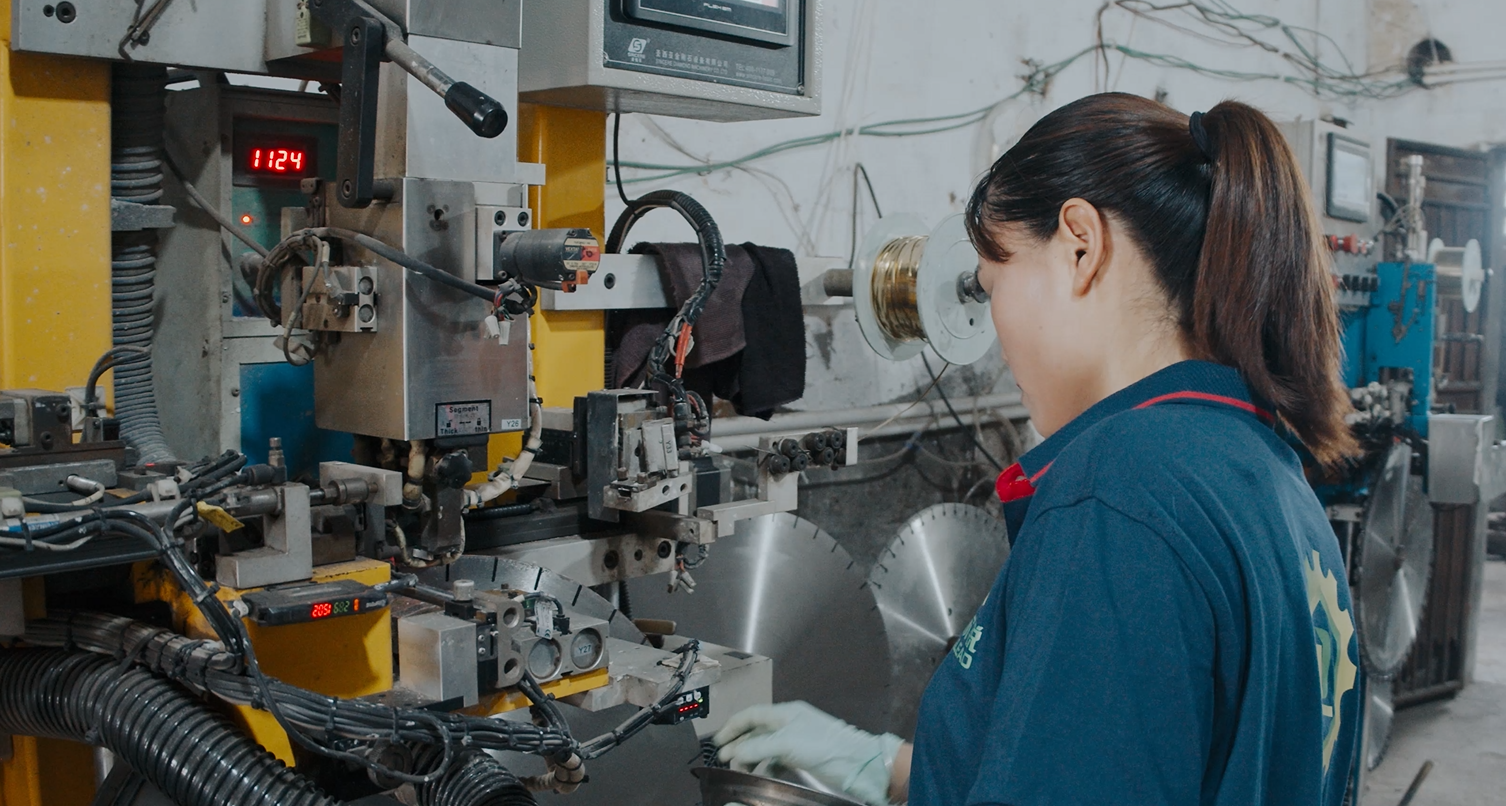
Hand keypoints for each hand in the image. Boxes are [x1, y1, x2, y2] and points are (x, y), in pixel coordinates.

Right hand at [713, 702, 904, 805]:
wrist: (854, 762)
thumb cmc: (822, 746)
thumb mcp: (786, 744)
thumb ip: (758, 747)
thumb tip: (734, 752)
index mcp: (784, 713)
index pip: (751, 715)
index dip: (733, 726)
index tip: (718, 741)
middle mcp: (788, 724)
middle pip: (756, 732)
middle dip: (739, 744)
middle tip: (724, 759)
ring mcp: (795, 741)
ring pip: (764, 748)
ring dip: (750, 758)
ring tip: (739, 771)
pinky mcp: (801, 757)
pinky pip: (776, 760)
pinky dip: (765, 767)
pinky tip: (759, 776)